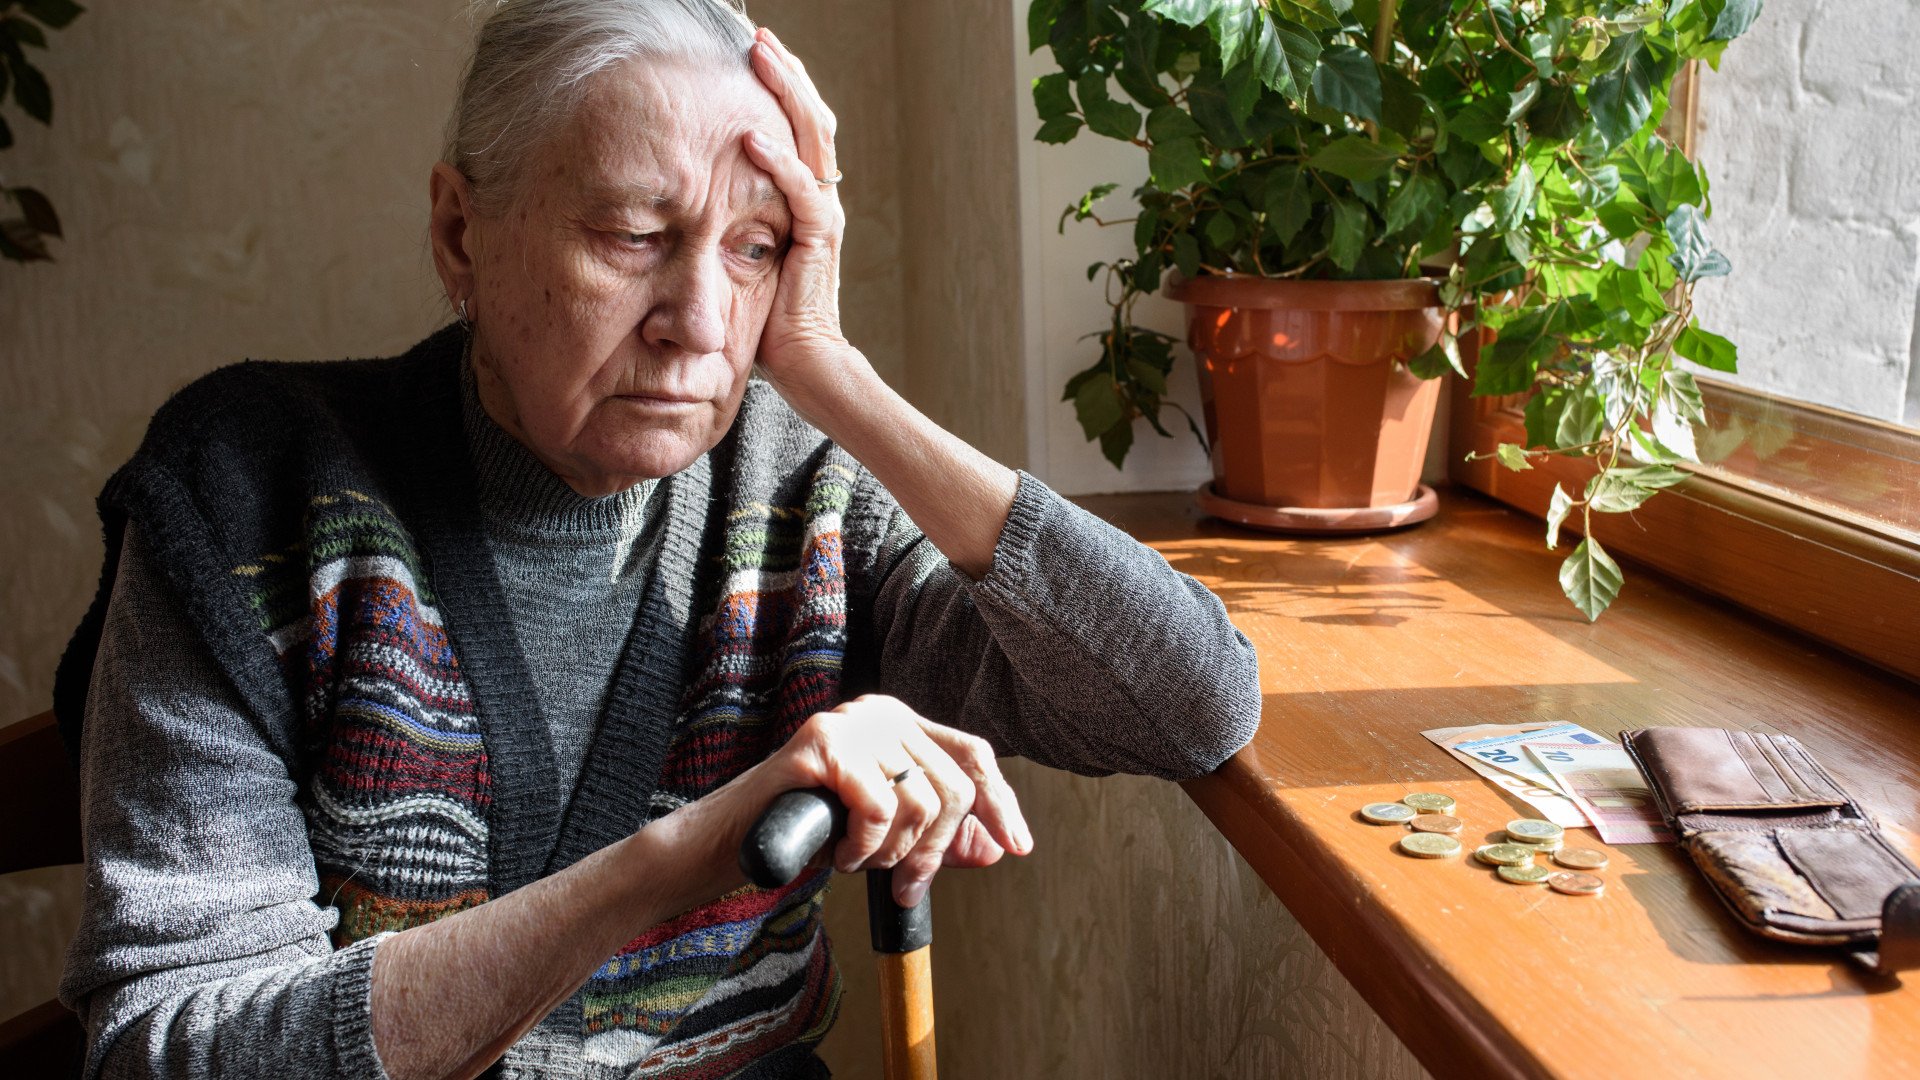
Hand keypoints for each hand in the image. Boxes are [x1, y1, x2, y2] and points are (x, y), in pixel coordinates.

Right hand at [736, 695, 1034, 906]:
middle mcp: (882, 713)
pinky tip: (837, 852)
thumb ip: (935, 836)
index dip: (1002, 803)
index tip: (1018, 847)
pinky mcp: (823, 742)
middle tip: (901, 885)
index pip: (973, 755)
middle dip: (934, 851)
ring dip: (890, 853)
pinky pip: (879, 808)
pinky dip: (863, 847)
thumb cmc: (808, 833)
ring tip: (855, 859)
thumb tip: (996, 847)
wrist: (734, 841)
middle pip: (953, 786)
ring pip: (918, 802)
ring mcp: (852, 722)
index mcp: (902, 725)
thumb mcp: (885, 836)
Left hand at [742, 27, 859, 416]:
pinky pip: (802, 192)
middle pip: (810, 118)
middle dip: (784, 73)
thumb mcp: (742, 257)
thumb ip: (727, 224)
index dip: (777, 87)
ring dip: (786, 96)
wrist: (807, 363)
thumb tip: (681, 202)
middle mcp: (820, 199)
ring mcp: (823, 216)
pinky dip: (779, 162)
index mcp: (805, 198)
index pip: (796, 127)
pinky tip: (752, 138)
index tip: (747, 54)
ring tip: (762, 59)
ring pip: (813, 140)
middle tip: (757, 36)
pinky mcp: (818, 241)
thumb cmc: (771, 320)